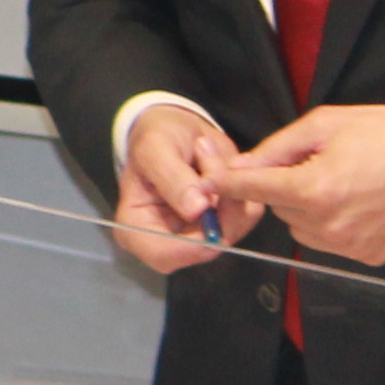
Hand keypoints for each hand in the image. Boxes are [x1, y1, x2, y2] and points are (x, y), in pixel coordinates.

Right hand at [112, 101, 250, 274]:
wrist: (178, 129)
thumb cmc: (156, 137)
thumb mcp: (155, 149)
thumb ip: (172, 178)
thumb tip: (196, 210)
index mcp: (137, 229)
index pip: (164, 255)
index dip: (193, 242)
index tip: (210, 205)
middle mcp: (168, 241)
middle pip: (205, 248)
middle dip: (220, 208)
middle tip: (215, 162)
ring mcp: (198, 235)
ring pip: (232, 231)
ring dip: (232, 190)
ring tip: (212, 157)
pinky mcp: (223, 224)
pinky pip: (246, 217)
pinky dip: (244, 189)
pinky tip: (225, 166)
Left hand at [205, 105, 384, 267]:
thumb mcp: (325, 124)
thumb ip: (277, 148)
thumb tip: (240, 166)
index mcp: (315, 189)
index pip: (255, 189)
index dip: (228, 183)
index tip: (207, 184)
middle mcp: (330, 225)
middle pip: (280, 209)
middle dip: (285, 188)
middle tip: (315, 165)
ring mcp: (352, 246)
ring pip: (302, 229)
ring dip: (306, 209)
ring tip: (340, 182)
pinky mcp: (371, 256)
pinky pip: (332, 242)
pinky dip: (333, 225)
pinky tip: (358, 202)